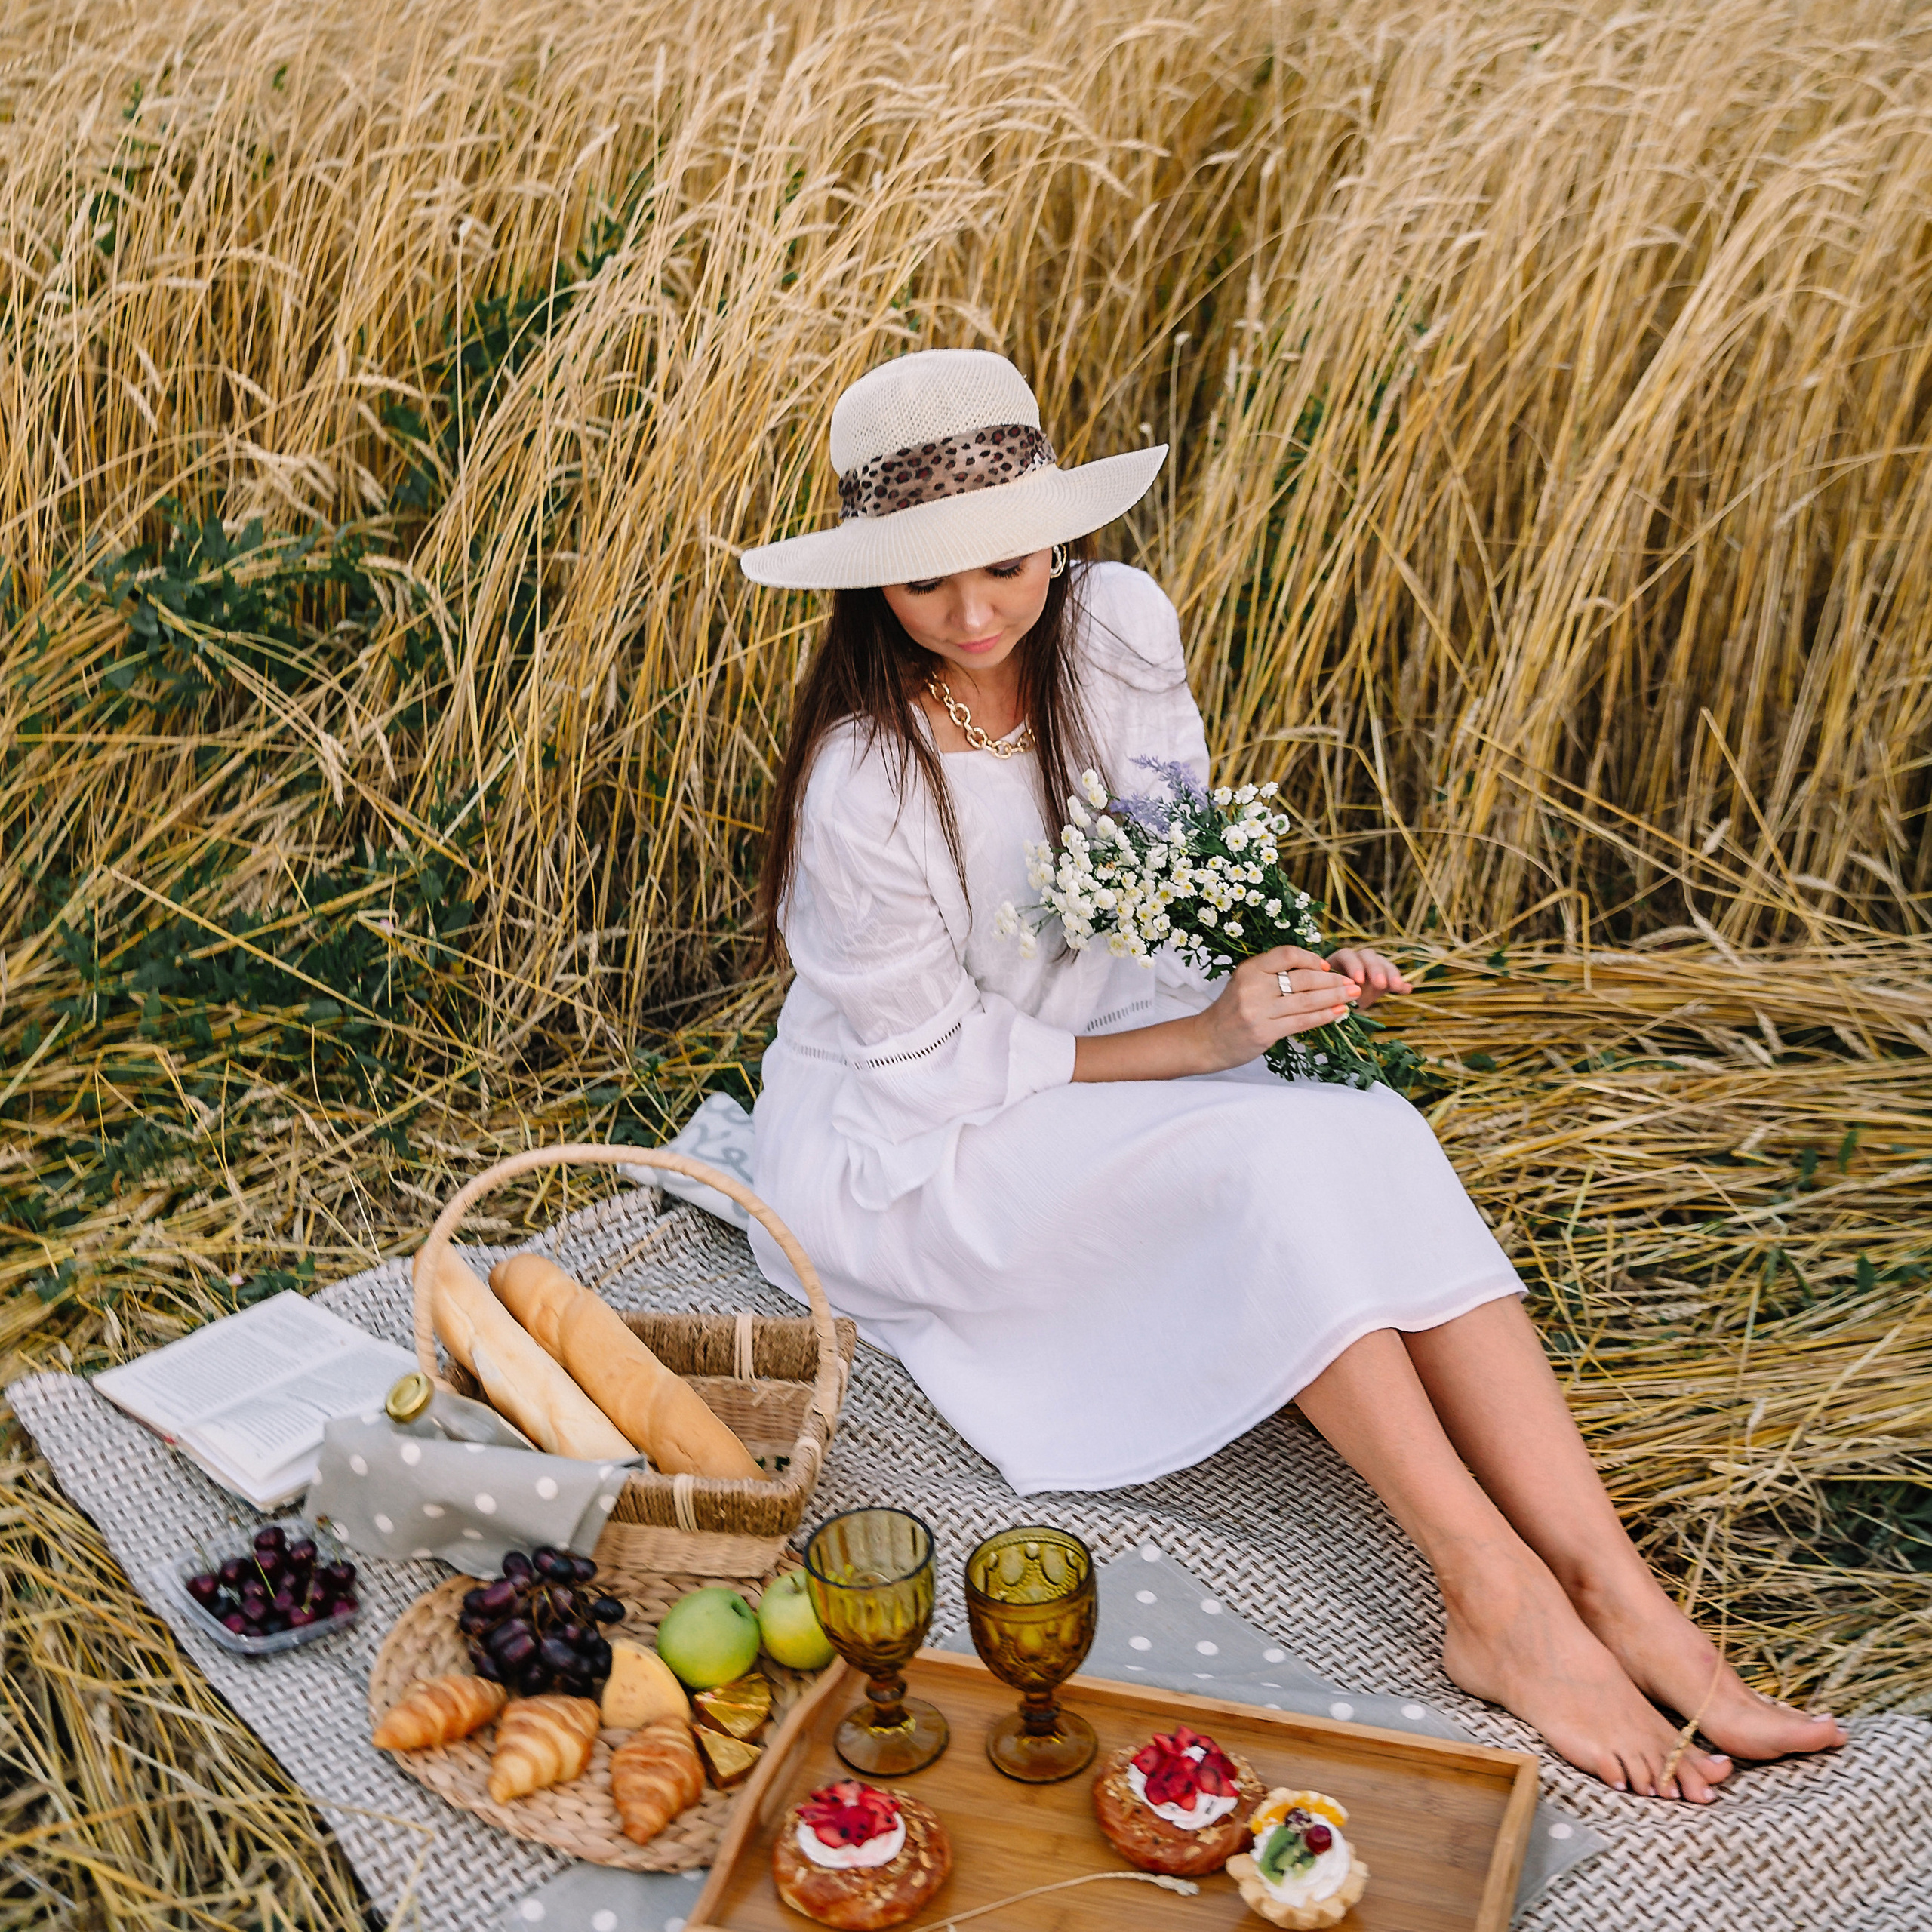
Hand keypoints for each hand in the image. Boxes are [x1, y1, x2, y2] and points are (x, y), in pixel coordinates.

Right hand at [1189, 945, 1359, 1074]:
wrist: (1207, 1039)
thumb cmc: (1233, 1009)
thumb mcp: (1246, 983)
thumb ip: (1273, 974)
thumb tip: (1317, 969)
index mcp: (1249, 969)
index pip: (1287, 954)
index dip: (1311, 959)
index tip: (1327, 965)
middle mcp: (1253, 987)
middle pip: (1302, 979)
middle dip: (1333, 980)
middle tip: (1353, 983)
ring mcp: (1258, 1010)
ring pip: (1306, 1001)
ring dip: (1334, 997)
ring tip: (1353, 996)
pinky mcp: (1264, 1032)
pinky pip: (1302, 1022)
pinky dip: (1324, 1016)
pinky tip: (1338, 1013)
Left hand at [1326, 946, 1411, 1010]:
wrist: (1339, 1007)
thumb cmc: (1331, 999)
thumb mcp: (1333, 995)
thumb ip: (1339, 992)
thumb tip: (1349, 992)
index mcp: (1339, 961)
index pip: (1347, 955)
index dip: (1354, 966)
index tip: (1358, 980)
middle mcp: (1357, 959)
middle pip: (1368, 956)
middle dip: (1375, 969)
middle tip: (1380, 983)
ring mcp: (1373, 967)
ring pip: (1383, 964)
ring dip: (1391, 974)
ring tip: (1397, 986)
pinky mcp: (1385, 979)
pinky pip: (1394, 980)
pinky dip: (1401, 985)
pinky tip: (1407, 989)